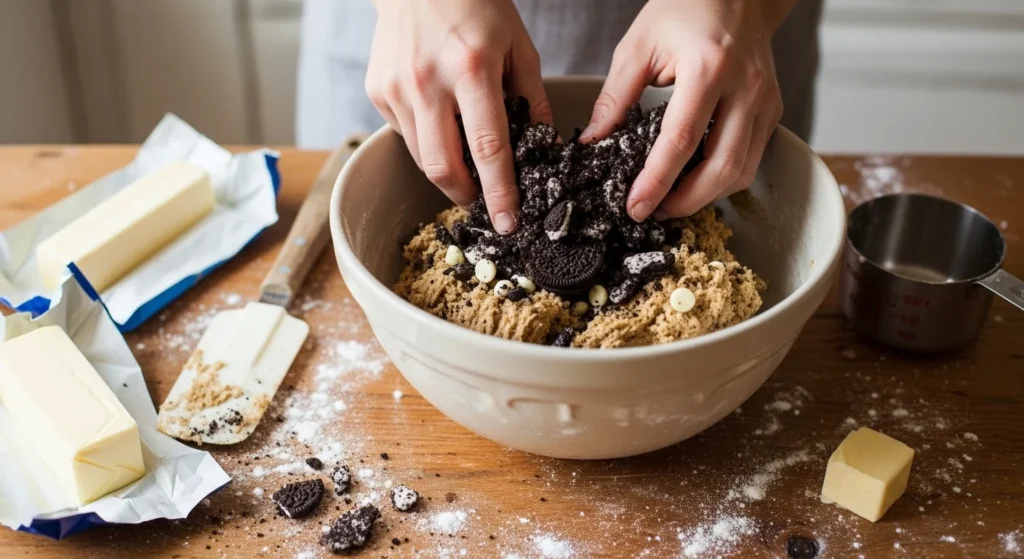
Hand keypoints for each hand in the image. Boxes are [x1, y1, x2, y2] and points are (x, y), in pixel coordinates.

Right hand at [365, 0, 551, 233]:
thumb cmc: (476, 6)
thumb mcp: (518, 45)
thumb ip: (532, 98)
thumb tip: (544, 149)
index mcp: (471, 69)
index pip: (488, 148)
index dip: (499, 192)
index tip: (507, 222)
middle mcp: (428, 82)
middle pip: (443, 167)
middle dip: (466, 195)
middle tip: (484, 200)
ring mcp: (396, 88)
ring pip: (422, 157)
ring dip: (447, 172)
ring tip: (467, 166)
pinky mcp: (378, 91)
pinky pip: (406, 135)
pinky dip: (428, 143)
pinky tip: (442, 124)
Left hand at [581, 0, 791, 221]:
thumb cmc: (686, 9)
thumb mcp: (638, 46)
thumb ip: (615, 98)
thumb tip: (593, 142)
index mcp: (708, 67)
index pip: (680, 139)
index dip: (656, 180)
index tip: (635, 206)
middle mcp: (744, 87)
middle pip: (721, 167)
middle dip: (685, 201)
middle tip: (652, 212)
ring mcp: (765, 100)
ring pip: (741, 171)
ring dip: (705, 195)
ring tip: (670, 200)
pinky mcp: (772, 109)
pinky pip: (751, 158)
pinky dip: (722, 177)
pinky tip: (694, 179)